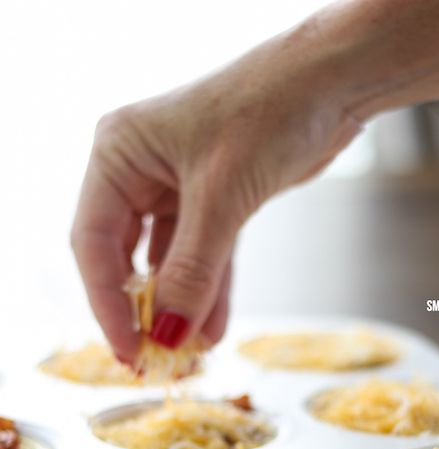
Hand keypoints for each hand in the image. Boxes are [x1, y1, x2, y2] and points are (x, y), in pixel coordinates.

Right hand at [71, 23, 358, 362]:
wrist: (331, 85)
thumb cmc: (269, 110)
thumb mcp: (222, 196)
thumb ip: (192, 270)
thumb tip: (168, 334)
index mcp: (119, 153)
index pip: (93, 242)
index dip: (106, 302)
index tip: (126, 348)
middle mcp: (141, 171)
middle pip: (125, 257)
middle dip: (141, 310)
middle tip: (152, 359)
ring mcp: (177, 187)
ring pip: (169, 263)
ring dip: (180, 308)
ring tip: (188, 355)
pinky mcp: (216, 201)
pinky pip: (204, 258)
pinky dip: (210, 292)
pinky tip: (211, 330)